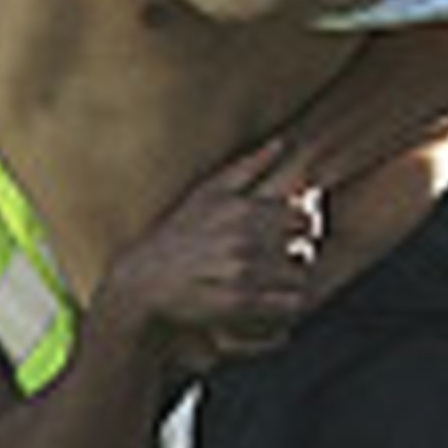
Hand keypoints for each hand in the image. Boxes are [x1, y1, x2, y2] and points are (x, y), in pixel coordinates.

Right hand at [93, 140, 324, 375]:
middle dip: (300, 251)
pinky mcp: (239, 303)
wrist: (144, 278)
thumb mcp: (208, 191)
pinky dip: (290, 303)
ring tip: (276, 280)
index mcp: (242, 209)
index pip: (300, 216)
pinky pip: (288, 304)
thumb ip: (248, 167)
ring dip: (294, 278)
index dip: (301, 226)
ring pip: (299, 275)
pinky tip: (275, 300)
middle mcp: (244, 239)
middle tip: (284, 258)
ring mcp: (243, 272)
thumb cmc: (179, 232)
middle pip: (303, 245)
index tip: (290, 233)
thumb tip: (281, 143)